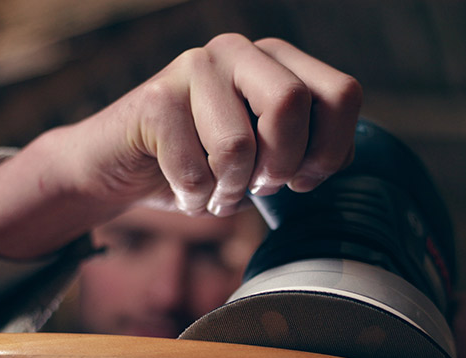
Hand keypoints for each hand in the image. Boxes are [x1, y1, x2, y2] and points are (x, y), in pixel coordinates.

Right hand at [0, 34, 361, 258]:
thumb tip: (333, 159)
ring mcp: (193, 68)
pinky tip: (185, 188)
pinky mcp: (155, 98)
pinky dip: (195, 199)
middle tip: (259, 184)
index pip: (342, 94)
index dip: (331, 150)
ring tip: (215, 189)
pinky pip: (194, 171)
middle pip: (293, 103)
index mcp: (277, 60)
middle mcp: (238, 51)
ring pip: (238, 146)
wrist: (123, 167)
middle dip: (281, 164)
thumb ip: (309, 151)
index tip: (302, 179)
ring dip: (229, 191)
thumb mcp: (269, 159)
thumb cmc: (206, 164)